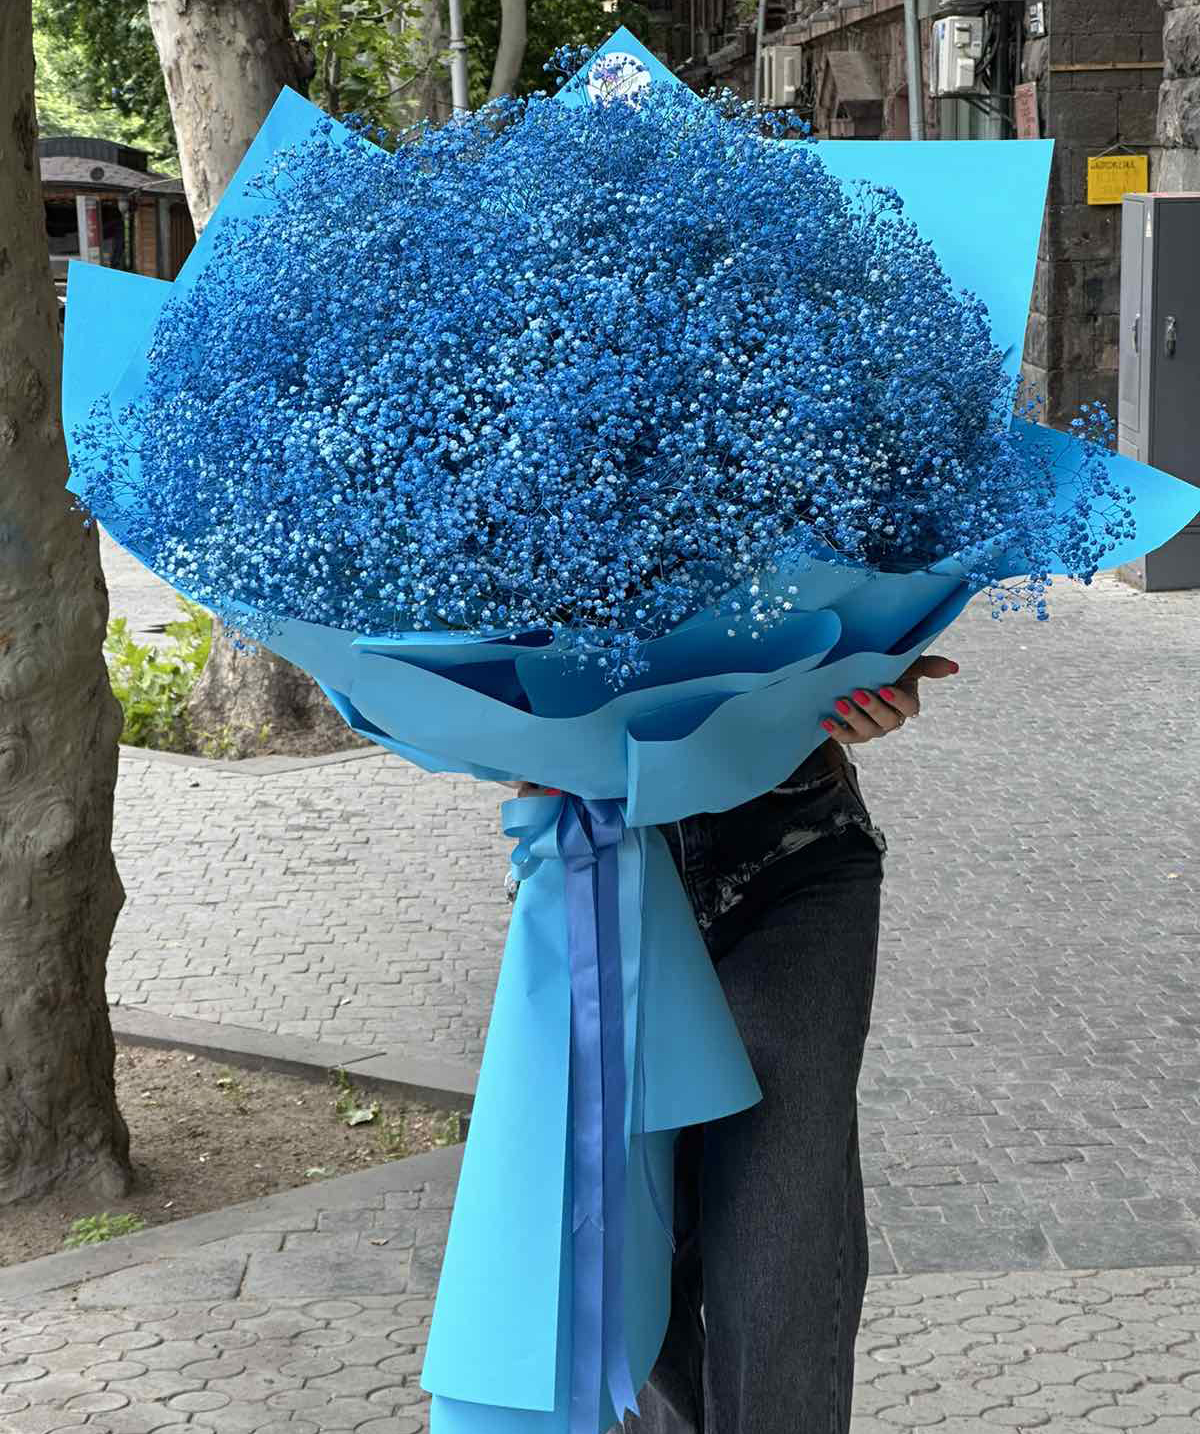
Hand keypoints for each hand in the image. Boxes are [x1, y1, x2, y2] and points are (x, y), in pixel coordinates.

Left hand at [821, 655, 958, 745]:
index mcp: (907, 704)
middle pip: (887, 721)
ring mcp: (873, 729)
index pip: (909, 708)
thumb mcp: (908, 664)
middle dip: (872, 708)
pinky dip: (837, 732)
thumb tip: (954, 667)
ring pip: (867, 732)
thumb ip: (929, 666)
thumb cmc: (888, 670)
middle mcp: (892, 720)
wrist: (861, 676)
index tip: (885, 689)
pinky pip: (848, 738)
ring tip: (840, 703)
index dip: (898, 701)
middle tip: (858, 692)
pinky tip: (825, 721)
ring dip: (854, 719)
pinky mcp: (854, 734)